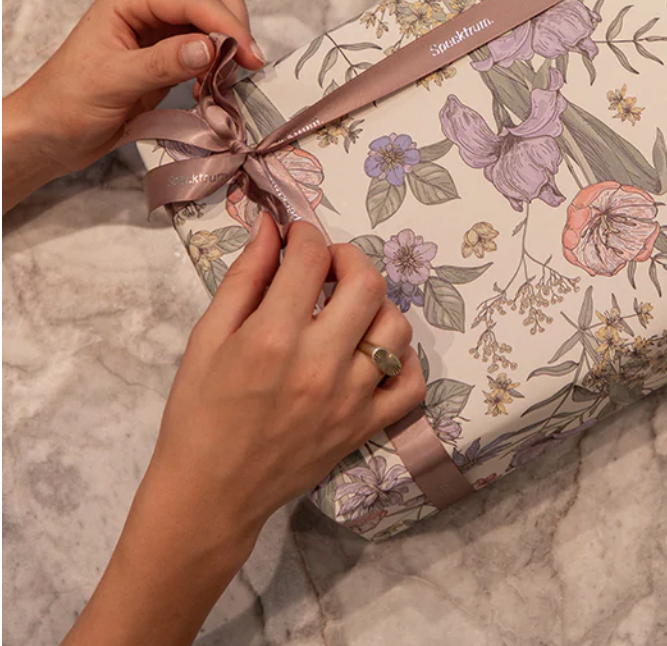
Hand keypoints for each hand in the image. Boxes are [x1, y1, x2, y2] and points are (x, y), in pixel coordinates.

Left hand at [3, 0, 263, 209]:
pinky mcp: (171, 50)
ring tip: (224, 80)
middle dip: (234, 25)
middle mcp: (149, 3)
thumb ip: (163, 62)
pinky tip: (209, 86)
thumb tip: (211, 47)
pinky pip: (212, 44)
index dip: (227, 24)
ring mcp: (161, 25)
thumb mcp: (113, 82)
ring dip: (231, 44)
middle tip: (244, 67)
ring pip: (217, 16)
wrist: (50, 132)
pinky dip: (222, 62)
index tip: (250, 60)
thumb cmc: (67, 103)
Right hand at [149, 219, 426, 541]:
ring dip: (376, 308)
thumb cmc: (199, 413)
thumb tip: (271, 228)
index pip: (312, 260)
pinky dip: (404, 360)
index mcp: (273, 338)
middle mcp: (320, 364)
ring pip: (396, 328)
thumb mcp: (207, 337)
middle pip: (368, 285)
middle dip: (350, 261)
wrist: (210, 493)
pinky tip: (375, 353)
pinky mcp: (366, 426)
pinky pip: (411, 382)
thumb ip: (245, 278)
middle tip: (328, 268)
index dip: (306, 235)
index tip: (299, 237)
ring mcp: (351, 398)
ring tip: (348, 313)